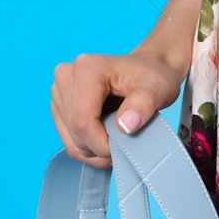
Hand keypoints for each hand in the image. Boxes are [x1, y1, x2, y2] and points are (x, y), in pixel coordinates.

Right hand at [51, 49, 185, 167]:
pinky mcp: (59, 103)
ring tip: (118, 140)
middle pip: (74, 131)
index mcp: (87, 68)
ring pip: (70, 139)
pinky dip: (87, 148)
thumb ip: (144, 104)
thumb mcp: (159, 87)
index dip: (102, 143)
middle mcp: (66, 75)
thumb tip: (125, 125)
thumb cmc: (153, 76)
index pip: (83, 121)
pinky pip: (68, 138)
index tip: (124, 146)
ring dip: (94, 150)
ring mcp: (60, 90)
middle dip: (99, 148)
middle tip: (125, 144)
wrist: (149, 68)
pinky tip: (105, 140)